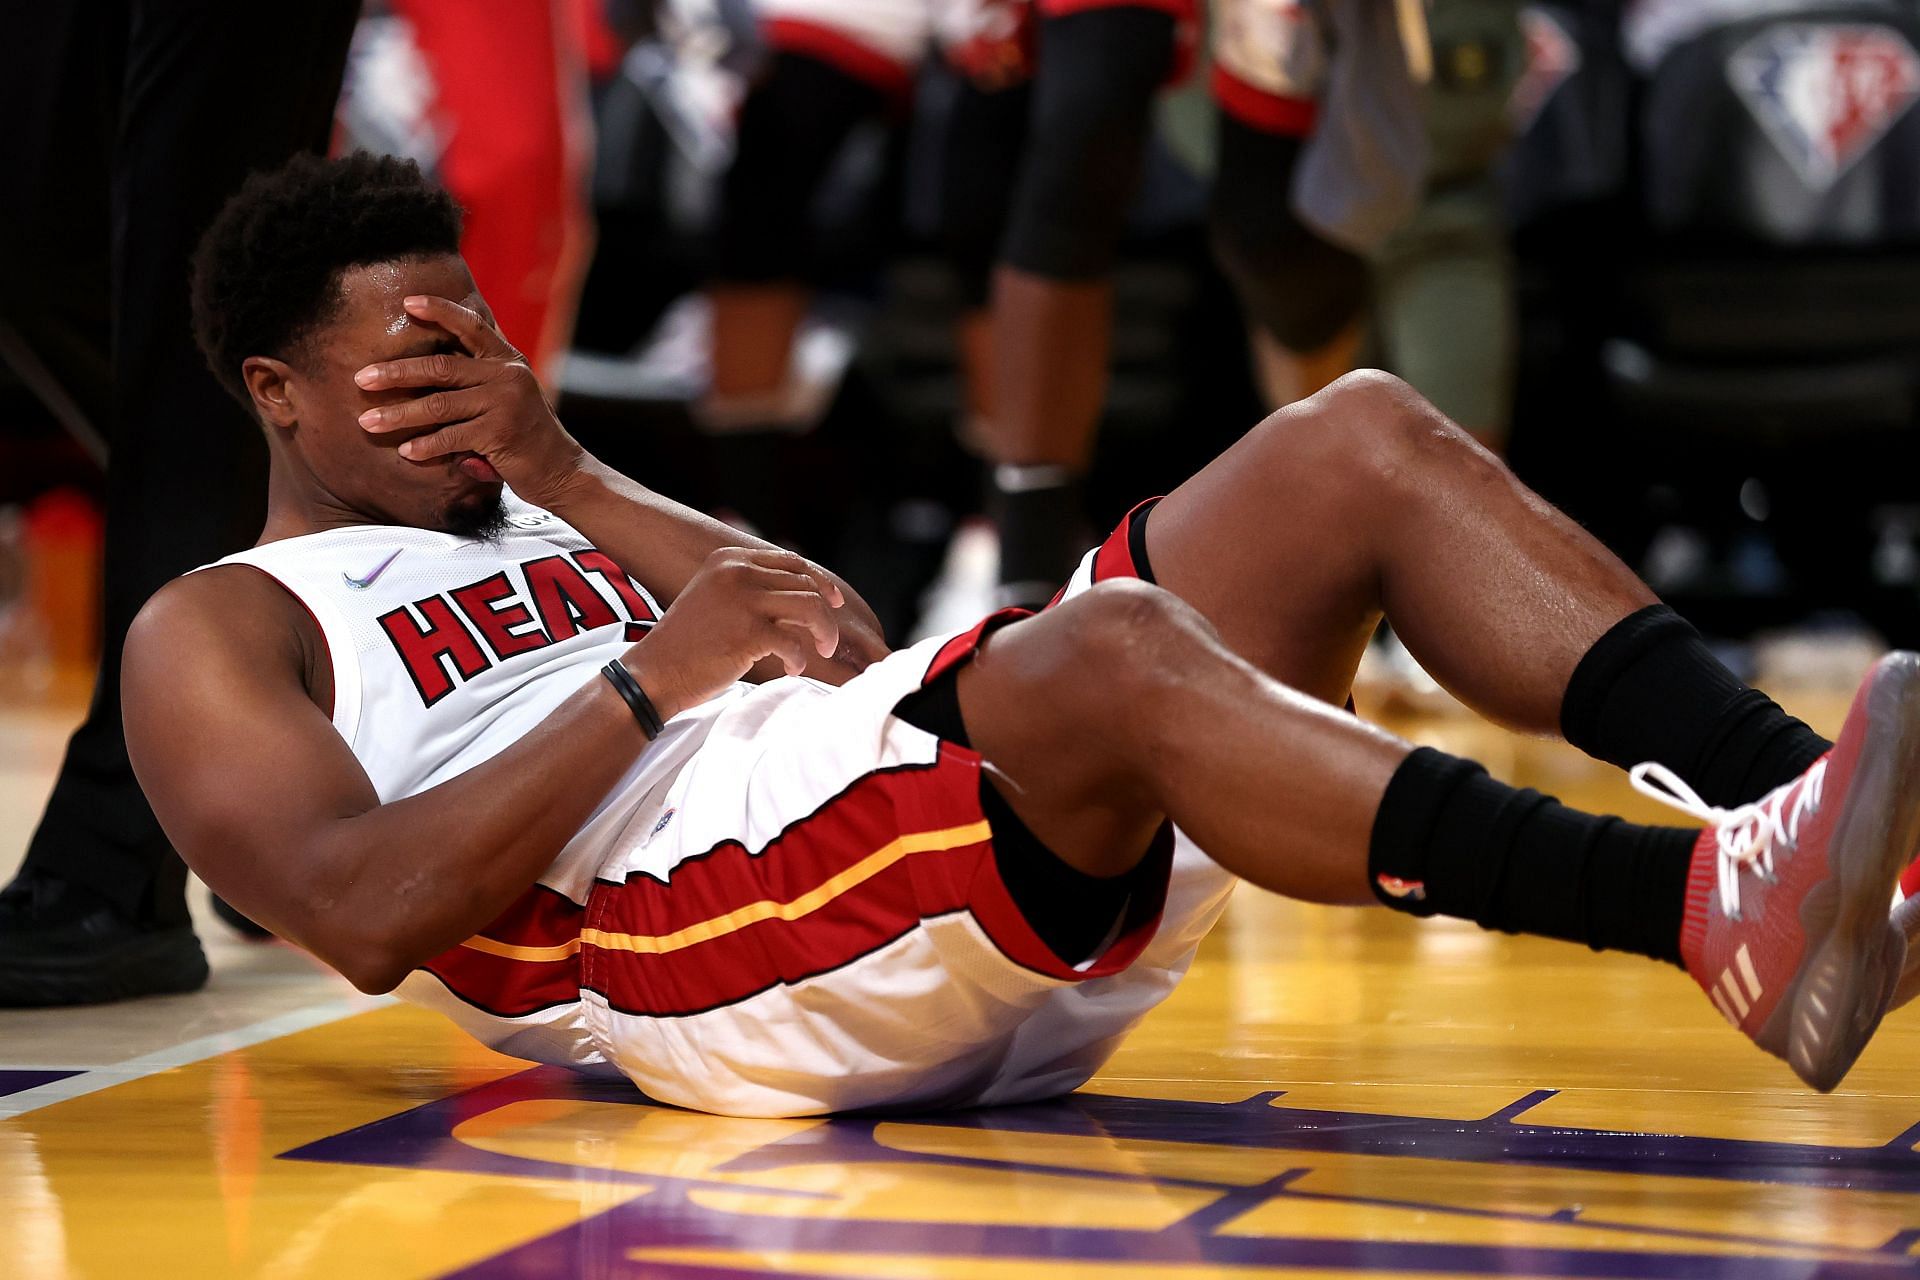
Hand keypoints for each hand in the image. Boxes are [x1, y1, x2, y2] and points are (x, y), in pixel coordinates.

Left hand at [354, 295, 586, 507]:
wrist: (561, 470)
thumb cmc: (524, 433)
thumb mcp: (508, 393)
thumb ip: (478, 376)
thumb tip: (424, 367)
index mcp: (507, 359)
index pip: (470, 326)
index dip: (439, 311)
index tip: (406, 303)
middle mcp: (508, 375)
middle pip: (441, 367)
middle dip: (396, 373)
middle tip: (361, 379)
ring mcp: (505, 403)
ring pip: (439, 405)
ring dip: (399, 414)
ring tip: (368, 422)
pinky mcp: (500, 433)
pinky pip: (452, 437)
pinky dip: (426, 446)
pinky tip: (406, 451)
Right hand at [622, 547, 846, 718]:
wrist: (655, 673)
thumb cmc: (690, 644)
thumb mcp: (719, 599)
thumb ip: (756, 591)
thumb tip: (809, 597)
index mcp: (730, 558)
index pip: (791, 562)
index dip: (820, 582)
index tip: (833, 602)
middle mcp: (738, 571)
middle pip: (806, 584)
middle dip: (826, 614)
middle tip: (828, 641)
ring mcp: (743, 600)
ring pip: (811, 607)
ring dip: (824, 633)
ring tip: (822, 651)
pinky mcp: (748, 632)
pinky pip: (794, 642)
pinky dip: (799, 659)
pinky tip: (791, 669)